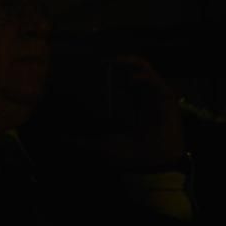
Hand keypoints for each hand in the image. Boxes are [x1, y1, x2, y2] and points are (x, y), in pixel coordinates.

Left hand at [71, 55, 184, 169]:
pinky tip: (132, 78)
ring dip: (131, 63)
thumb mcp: (97, 146)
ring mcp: (153, 97)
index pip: (116, 83)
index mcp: (125, 106)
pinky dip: (145, 78)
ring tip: (115, 61)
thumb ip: (79, 140)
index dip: (105, 73)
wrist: (150, 165)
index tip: (89, 67)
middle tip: (100, 61)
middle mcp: (139, 98)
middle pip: (129, 72)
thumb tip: (59, 137)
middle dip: (116, 64)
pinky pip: (157, 82)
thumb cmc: (126, 155)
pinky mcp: (165, 100)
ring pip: (144, 71)